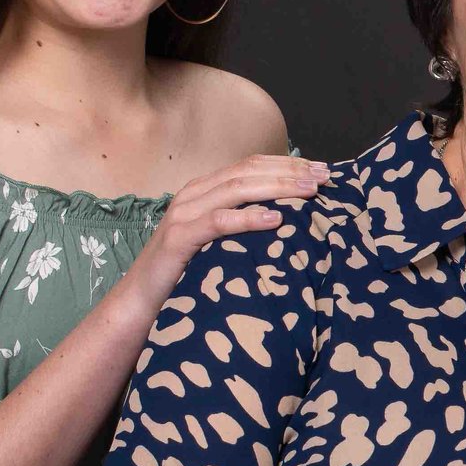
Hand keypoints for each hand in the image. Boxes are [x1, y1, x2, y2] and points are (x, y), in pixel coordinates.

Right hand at [125, 154, 329, 298]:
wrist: (141, 301)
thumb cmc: (188, 273)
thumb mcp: (221, 242)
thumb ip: (245, 225)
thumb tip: (291, 220)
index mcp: (205, 190)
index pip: (251, 165)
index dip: (287, 164)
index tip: (321, 170)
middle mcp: (194, 195)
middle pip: (248, 172)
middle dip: (290, 172)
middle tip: (323, 177)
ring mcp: (184, 214)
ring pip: (236, 189)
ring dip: (277, 188)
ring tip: (308, 192)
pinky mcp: (179, 238)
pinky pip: (217, 222)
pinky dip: (247, 218)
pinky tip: (274, 219)